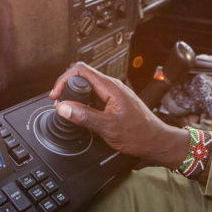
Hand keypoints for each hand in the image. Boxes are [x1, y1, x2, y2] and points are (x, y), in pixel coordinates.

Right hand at [49, 62, 190, 167]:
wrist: (156, 142)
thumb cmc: (139, 135)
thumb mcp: (107, 127)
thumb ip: (84, 116)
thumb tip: (63, 107)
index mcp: (110, 87)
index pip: (80, 70)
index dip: (63, 80)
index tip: (56, 95)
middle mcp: (112, 86)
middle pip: (82, 76)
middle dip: (67, 88)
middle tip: (59, 103)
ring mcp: (113, 94)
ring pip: (88, 87)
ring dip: (75, 97)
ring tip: (68, 110)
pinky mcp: (114, 102)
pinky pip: (94, 97)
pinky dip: (84, 103)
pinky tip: (82, 114)